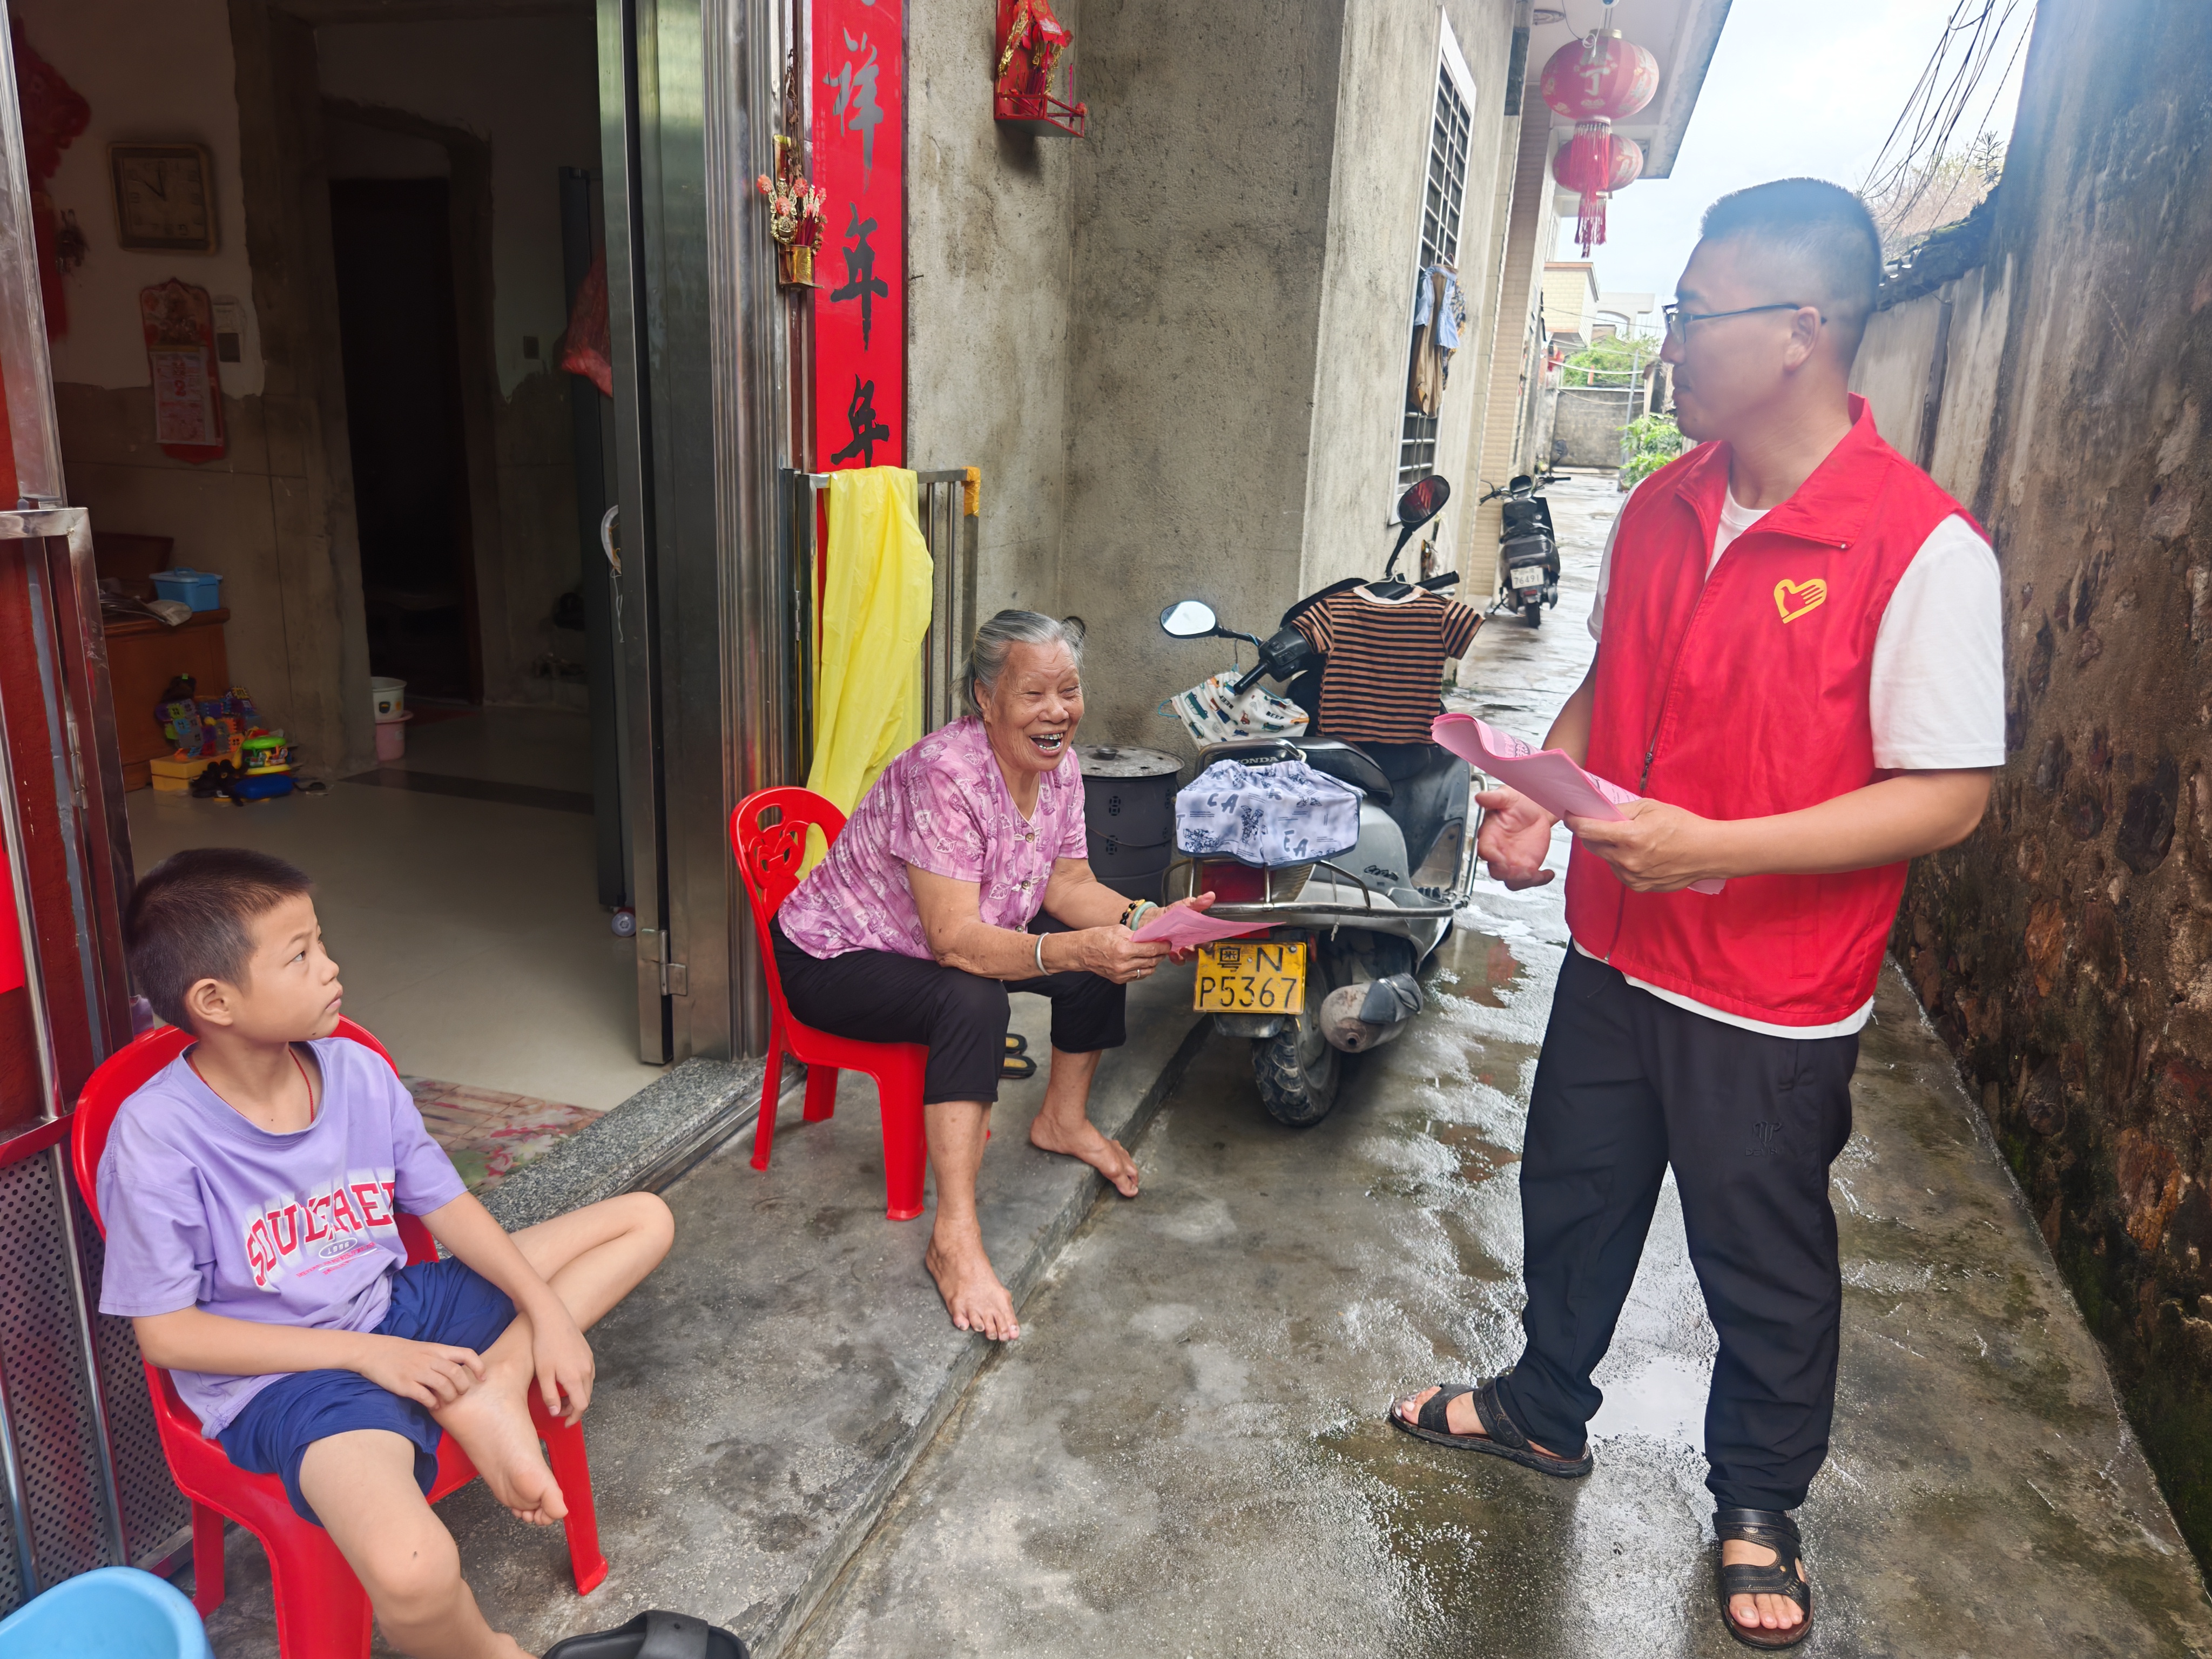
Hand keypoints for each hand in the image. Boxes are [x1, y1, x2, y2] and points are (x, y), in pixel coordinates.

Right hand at [355, 1334, 486, 1408]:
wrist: (373, 1351)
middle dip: (463, 1387)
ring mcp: (416, 1372)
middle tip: (460, 1394)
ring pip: (444, 1385)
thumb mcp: (425, 1348)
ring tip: (447, 1401)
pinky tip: (433, 1405)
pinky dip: (433, 1403)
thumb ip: (441, 1358)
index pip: (466, 1354)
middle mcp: (429, 1359)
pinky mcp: (404, 1384)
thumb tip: (459, 1373)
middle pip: (457, 1373)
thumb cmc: (402, 1352)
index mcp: (437, 1349)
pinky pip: (424, 1396)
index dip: (478, 1366)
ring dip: (450, 1396)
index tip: (483, 1378)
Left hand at [527, 1300, 595, 1424]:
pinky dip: (580, 1384)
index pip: (581, 1406)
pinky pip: (588, 1375)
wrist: (553, 1318)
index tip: (564, 1422)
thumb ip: (550, 1396)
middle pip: (586, 1398)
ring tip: (561, 1397)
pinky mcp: (588, 1354)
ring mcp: (589, 1361)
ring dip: (577, 1396)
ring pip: (588, 1387)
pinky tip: (566, 1381)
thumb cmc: (545, 1345)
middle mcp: (587, 1371)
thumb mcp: (543, 1374)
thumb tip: (556, 1412)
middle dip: (574, 1408)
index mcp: (575, 1378)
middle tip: (558, 1411)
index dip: (573, 1417)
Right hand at [1072, 925, 1169, 983]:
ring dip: (1154, 963)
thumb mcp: (1118, 930)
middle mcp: (1123, 964)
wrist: (1081, 951)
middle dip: (1160, 954)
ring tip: (1155, 955)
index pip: (1151, 950)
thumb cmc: (1097, 938)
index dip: (1162, 947)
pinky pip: (1138, 976)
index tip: (1167, 944)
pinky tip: (1143, 962)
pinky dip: (1144, 969)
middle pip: (1151, 961)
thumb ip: (1136, 936)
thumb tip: (1151, 938)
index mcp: (1123, 949)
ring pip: (1147, 971)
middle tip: (1164, 948)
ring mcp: (1121, 974)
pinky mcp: (1119, 980)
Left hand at [1154, 891, 1214, 962]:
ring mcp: (1182, 947)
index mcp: (1196, 930)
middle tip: (1196, 945)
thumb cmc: (1169, 914)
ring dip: (1189, 955)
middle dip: (1200, 948)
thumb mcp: (1183, 906)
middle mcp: (1191, 941)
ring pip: (1191, 956)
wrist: (1151, 919)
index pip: (1208, 937)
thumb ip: (1197, 903)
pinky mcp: (1172, 953)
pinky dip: (1177, 958)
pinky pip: (1178, 960)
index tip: (1207, 938)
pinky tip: (1172, 952)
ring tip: (1183, 950)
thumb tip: (1210, 896)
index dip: (1209, 939)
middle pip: (1201, 949)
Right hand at [1476, 787, 1557, 889]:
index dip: (1492, 857)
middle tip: (1520, 870)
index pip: (1485, 850)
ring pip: (1511, 880)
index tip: (1500, 860)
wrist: (1536, 807)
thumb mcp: (1506, 796)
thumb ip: (1493, 798)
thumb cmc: (1517, 802)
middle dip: (1507, 873)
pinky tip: (1548, 873)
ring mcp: (1512, 860)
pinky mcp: (1527, 865)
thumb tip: (1481, 797)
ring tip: (1535, 874)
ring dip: (1522, 881)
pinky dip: (1539, 880)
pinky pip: (1529, 880)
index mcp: (1489, 835)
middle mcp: (1499, 851)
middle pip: (1496, 870)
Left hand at [1566, 798, 1723, 891]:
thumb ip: (1621, 809)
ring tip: (1628, 839)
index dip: (1575, 821)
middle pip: (1592, 846)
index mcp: (1630, 837)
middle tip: (1600, 823)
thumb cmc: (1683, 827)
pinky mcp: (1638, 886)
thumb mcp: (1650, 807)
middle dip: (1592, 834)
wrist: (1708, 853)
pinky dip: (1620, 861)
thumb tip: (1599, 811)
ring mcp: (1632, 876)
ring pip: (1605, 859)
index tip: (1570, 815)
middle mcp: (1627, 860)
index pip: (1588, 831)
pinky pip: (1618, 871)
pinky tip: (1637, 853)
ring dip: (1608, 848)